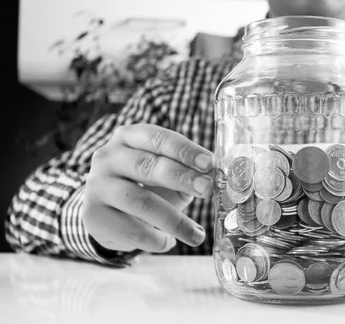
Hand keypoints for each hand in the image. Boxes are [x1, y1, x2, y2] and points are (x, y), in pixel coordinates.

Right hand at [82, 124, 213, 252]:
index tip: (209, 164)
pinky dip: (156, 239)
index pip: (158, 138)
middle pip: (147, 166)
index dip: (185, 150)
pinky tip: (170, 242)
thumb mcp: (165, 173)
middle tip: (207, 190)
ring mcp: (97, 185)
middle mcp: (109, 157)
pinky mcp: (94, 215)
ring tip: (197, 235)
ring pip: (140, 201)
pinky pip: (130, 229)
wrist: (106, 211)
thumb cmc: (144, 185)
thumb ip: (188, 172)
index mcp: (129, 137)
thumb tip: (214, 177)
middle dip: (182, 178)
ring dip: (174, 220)